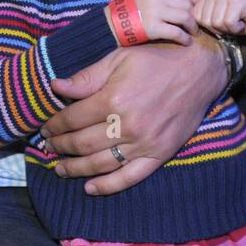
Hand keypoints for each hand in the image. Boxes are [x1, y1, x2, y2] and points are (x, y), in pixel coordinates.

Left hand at [42, 30, 227, 194]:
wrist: (200, 69)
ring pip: (100, 164)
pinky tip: (90, 188)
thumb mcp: (119, 58)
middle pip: (82, 144)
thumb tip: (55, 87)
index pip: (73, 119)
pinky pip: (129, 177)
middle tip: (48, 148)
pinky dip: (108, 186)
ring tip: (60, 168)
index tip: (45, 128)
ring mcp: (143, 143)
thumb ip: (88, 77)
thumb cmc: (157, 59)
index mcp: (113, 99)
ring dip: (75, 169)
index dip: (55, 125)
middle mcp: (126, 125)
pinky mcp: (159, 154)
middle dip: (60, 147)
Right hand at [113, 0, 198, 45]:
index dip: (195, 0)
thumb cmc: (131, 8)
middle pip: (187, 4)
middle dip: (195, 15)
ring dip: (193, 26)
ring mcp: (155, 13)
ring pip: (185, 17)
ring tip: (193, 32)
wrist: (112, 23)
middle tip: (197, 23)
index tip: (197, 9)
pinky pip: (176, 33)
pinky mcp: (154, 29)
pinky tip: (187, 42)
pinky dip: (185, 38)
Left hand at [192, 0, 245, 35]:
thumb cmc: (241, 20)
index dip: (210, 26)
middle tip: (232, 21)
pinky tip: (243, 21)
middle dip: (219, 28)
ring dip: (229, 28)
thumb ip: (203, 16)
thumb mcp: (216, 18)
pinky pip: (228, 23)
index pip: (196, 17)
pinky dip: (236, 28)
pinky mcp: (237, 0)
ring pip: (216, 23)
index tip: (223, 21)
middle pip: (205, 21)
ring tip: (238, 20)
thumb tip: (185, 23)